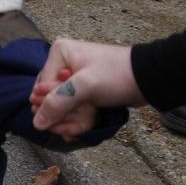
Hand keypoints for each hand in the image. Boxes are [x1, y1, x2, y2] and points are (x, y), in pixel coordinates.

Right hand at [30, 39, 145, 137]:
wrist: (148, 78)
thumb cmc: (116, 76)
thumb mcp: (85, 86)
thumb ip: (58, 102)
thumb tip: (36, 123)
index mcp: (59, 54)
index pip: (40, 88)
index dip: (50, 107)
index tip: (62, 120)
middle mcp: (63, 64)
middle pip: (49, 99)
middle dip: (61, 116)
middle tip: (71, 128)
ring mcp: (73, 77)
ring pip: (60, 106)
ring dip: (68, 121)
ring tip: (77, 130)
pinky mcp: (83, 89)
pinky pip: (71, 108)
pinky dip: (74, 120)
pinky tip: (77, 129)